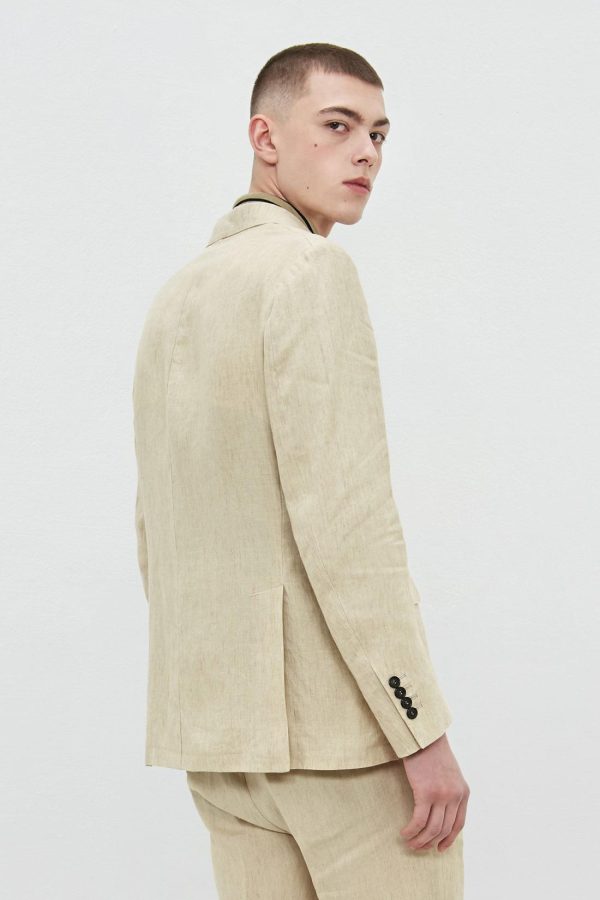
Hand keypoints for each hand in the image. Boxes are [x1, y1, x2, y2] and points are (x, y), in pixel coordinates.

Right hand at [400, 732, 468, 851]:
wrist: (424, 736)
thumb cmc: (433, 752)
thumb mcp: (450, 773)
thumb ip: (450, 791)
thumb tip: (441, 812)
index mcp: (464, 792)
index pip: (459, 824)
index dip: (449, 839)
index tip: (439, 847)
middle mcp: (455, 796)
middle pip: (443, 829)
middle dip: (430, 842)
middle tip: (418, 847)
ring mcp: (441, 795)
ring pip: (431, 829)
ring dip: (419, 840)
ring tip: (409, 843)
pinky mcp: (425, 793)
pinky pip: (419, 820)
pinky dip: (411, 830)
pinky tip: (404, 832)